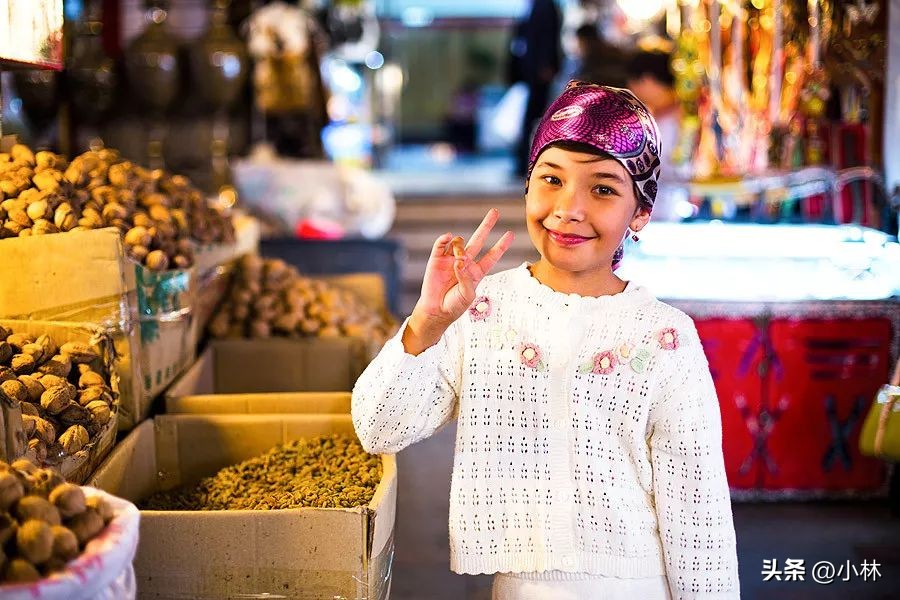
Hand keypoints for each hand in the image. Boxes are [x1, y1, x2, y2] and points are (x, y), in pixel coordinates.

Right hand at [403, 209, 513, 353]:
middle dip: (487, 225)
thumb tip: (459, 261)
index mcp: (477, 272)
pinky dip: (444, 239)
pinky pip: (441, 244)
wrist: (435, 311)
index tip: (510, 233)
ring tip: (458, 258)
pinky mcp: (436, 259)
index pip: (492, 256)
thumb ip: (467, 278)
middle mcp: (465, 262)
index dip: (501, 245)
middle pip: (479, 240)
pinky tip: (448, 237)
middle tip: (495, 211)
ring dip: (460, 245)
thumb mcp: (467, 295)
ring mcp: (450, 259)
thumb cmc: (454, 305)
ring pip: (459, 241)